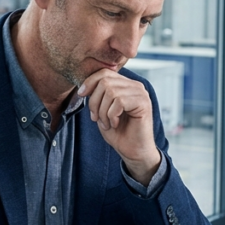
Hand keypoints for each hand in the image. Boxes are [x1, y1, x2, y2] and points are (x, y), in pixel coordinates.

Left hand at [78, 69, 161, 185]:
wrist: (133, 151)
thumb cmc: (118, 133)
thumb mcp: (102, 111)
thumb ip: (98, 97)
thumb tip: (84, 87)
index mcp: (126, 85)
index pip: (105, 72)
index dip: (90, 82)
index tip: (81, 94)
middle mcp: (135, 86)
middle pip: (105, 81)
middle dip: (94, 101)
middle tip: (96, 118)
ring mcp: (141, 93)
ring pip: (110, 92)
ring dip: (103, 111)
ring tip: (106, 123)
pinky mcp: (143, 103)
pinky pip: (119, 102)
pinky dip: (111, 115)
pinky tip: (115, 124)